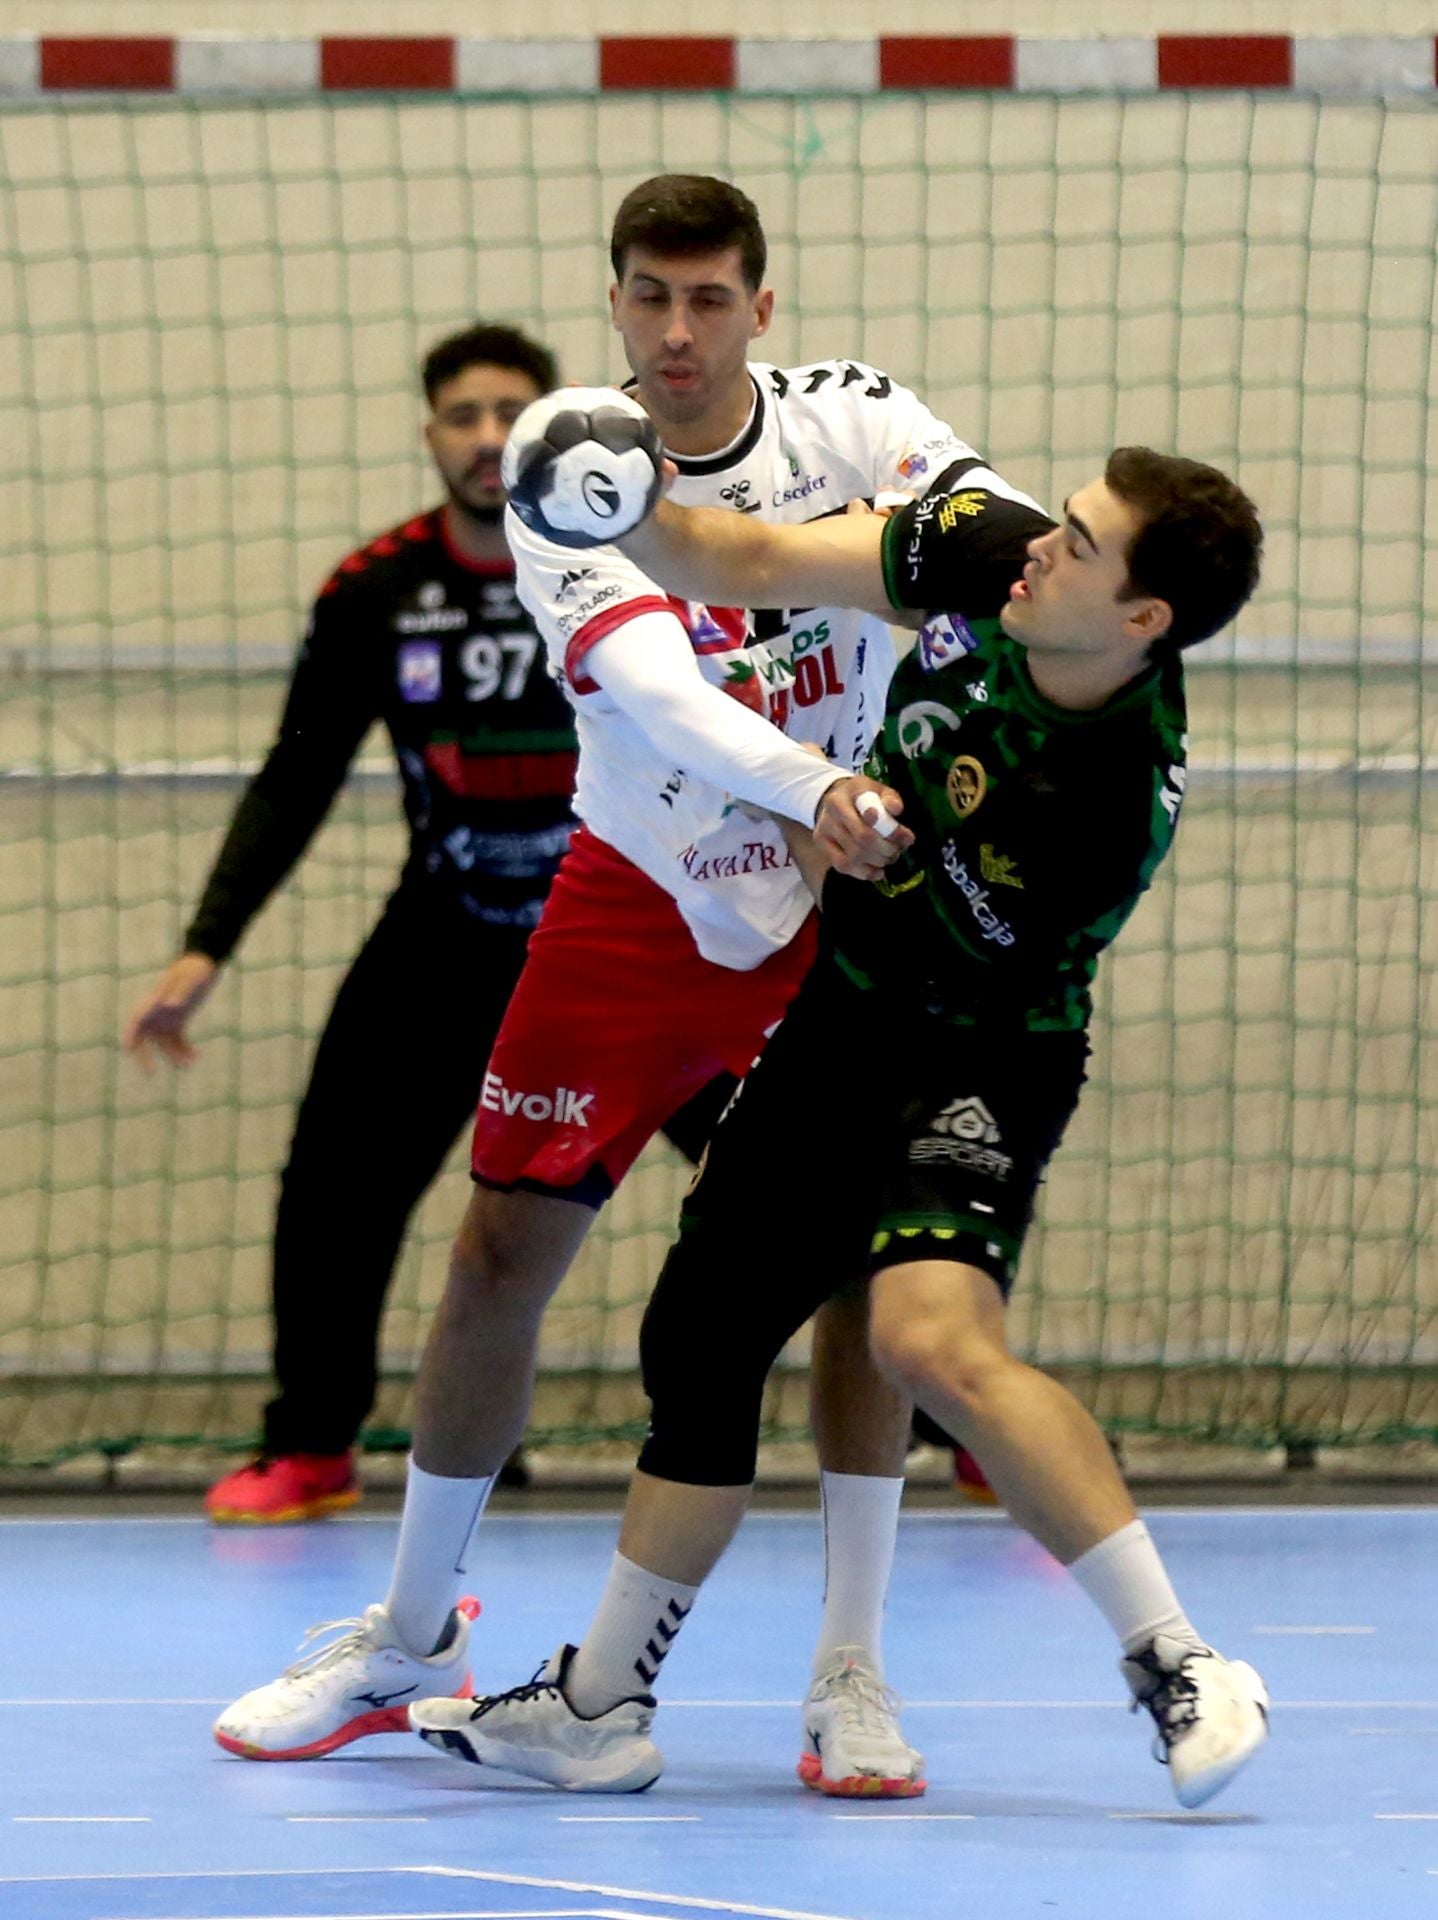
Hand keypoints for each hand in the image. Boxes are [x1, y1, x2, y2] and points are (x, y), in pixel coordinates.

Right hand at [121, 952, 219, 1071]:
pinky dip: (185, 1050)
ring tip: (188, 1063)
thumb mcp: (190, 979)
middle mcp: (156, 1013)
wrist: (204, 965)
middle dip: (144, 1056)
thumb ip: (179, 991)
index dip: (129, 1035)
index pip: (135, 1021)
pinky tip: (195, 1057)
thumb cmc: (195, 969)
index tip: (127, 1048)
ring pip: (164, 1044)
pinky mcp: (179, 1022)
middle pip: (143, 1039)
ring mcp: (166, 1019)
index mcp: (152, 1002)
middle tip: (150, 1072)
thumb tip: (169, 1005)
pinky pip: (178, 1041)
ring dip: (174, 1055)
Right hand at [814, 777, 913, 881]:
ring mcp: (822, 835)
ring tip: (890, 857)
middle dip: (887, 849)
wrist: (835, 802)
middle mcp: (827, 817)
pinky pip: (844, 867)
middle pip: (862, 841)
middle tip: (899, 849)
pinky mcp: (822, 850)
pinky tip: (879, 872)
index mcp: (840, 799)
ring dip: (878, 861)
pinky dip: (865, 873)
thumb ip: (889, 798)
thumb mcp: (876, 789)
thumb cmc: (861, 797)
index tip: (908, 837)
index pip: (867, 818)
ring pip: (853, 858)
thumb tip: (896, 809)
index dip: (890, 831)